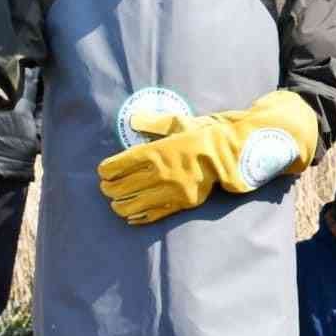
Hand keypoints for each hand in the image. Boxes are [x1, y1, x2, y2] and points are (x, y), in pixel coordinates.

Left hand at [97, 90, 317, 225]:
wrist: (231, 155)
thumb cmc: (203, 137)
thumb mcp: (179, 124)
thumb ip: (154, 123)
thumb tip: (133, 118)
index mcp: (155, 152)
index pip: (115, 166)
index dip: (105, 171)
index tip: (104, 172)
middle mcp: (159, 172)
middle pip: (119, 187)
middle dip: (108, 189)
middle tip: (108, 187)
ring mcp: (170, 190)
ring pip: (131, 204)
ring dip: (119, 205)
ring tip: (117, 202)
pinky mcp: (181, 202)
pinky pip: (152, 215)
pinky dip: (137, 217)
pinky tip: (131, 215)